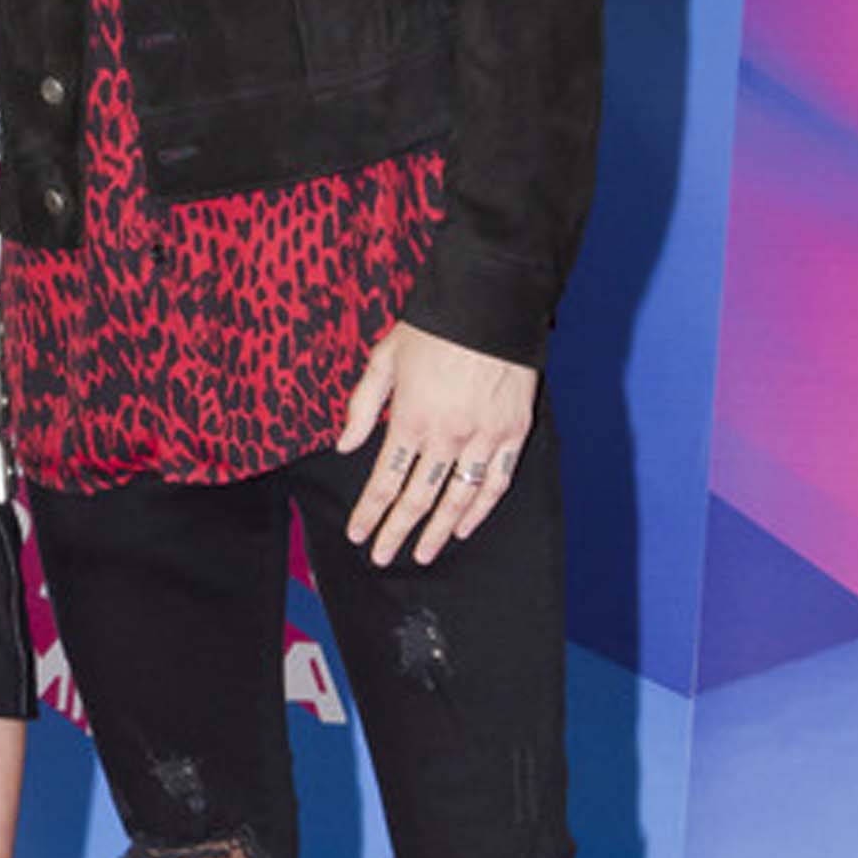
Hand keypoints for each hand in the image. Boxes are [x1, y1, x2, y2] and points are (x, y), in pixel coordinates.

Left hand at [339, 321, 537, 565]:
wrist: (491, 301)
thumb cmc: (433, 326)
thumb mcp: (384, 358)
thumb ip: (362, 405)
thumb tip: (344, 445)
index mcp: (410, 418)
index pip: (384, 481)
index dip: (370, 513)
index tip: (358, 535)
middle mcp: (446, 435)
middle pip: (418, 499)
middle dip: (397, 532)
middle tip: (383, 557)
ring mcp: (484, 436)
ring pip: (458, 499)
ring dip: (438, 532)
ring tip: (424, 554)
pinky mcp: (514, 431)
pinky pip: (497, 481)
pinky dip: (481, 508)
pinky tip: (465, 526)